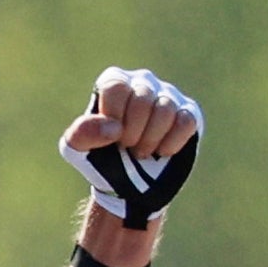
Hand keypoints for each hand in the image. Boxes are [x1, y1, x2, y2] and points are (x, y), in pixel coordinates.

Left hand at [60, 68, 201, 228]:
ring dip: (150, 139)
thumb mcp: (78, 149)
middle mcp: (142, 82)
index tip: (111, 136)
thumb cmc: (99, 158)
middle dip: (132, 132)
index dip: (113, 116)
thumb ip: (82, 133)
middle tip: (126, 148)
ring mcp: (168, 96)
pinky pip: (185, 121)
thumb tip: (113, 128)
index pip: (116, 86)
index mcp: (114, 82)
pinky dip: (171, 142)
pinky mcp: (189, 113)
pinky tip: (161, 152)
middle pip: (142, 97)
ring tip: (141, 153)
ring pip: (165, 109)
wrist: (126, 184)